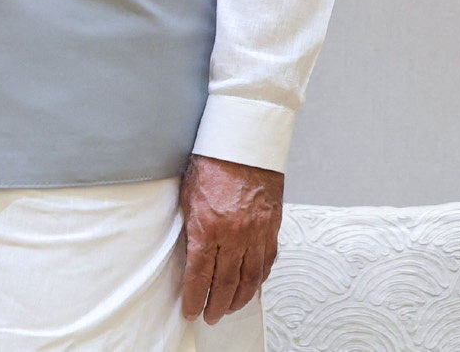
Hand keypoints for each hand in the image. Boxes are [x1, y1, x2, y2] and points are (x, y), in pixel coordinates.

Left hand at [179, 154, 282, 323]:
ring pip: (250, 277)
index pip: (201, 274)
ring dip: (240, 297)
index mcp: (208, 226)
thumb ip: (191, 227)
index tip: (191, 310)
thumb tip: (189, 253)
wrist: (242, 145)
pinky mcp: (272, 226)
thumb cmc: (211, 164)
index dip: (195, 297)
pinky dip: (259, 278)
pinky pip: (267, 260)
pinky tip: (252, 286)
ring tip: (229, 308)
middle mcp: (235, 234)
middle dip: (217, 304)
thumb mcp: (187, 196)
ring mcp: (256, 232)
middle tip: (211, 316)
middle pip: (227, 282)